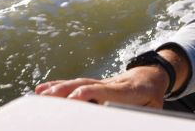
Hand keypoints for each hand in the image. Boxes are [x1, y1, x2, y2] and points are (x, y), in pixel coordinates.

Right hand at [35, 65, 170, 107]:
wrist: (152, 75)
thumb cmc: (153, 95)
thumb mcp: (154, 107)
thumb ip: (142, 115)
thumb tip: (128, 120)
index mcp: (129, 90)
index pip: (108, 90)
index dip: (91, 93)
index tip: (75, 98)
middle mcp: (112, 83)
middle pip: (87, 84)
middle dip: (67, 90)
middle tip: (48, 99)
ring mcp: (102, 82)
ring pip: (78, 83)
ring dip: (59, 88)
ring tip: (40, 96)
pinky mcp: (95, 84)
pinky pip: (76, 84)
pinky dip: (58, 86)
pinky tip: (42, 90)